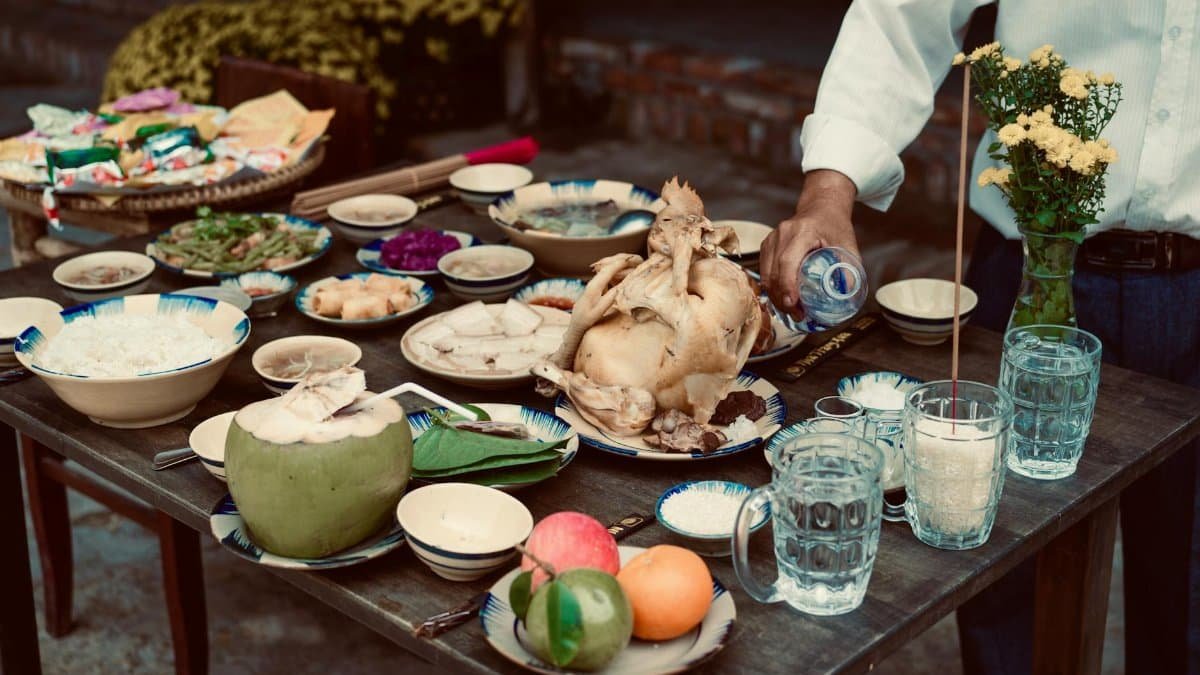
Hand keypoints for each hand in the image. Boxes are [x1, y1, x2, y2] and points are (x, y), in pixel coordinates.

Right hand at [760, 170, 859, 316]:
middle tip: (797, 315)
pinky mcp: (766, 245)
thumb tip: (848, 295)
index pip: (787, 261)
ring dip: (776, 295)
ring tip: (791, 310)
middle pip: (773, 271)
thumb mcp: (848, 244)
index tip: (793, 304)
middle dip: (782, 298)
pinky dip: (772, 287)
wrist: (821, 206)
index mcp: (802, 231)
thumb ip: (850, 267)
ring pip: (765, 274)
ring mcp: (771, 238)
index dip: (787, 285)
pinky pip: (764, 271)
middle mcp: (782, 233)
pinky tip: (783, 298)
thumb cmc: (834, 225)